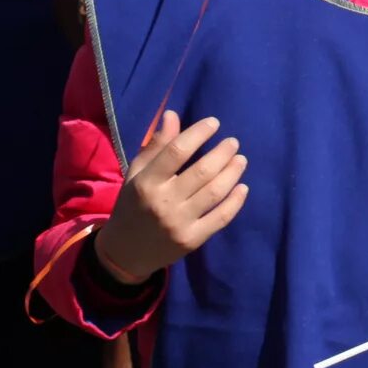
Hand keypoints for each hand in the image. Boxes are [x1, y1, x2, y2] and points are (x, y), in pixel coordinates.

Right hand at [93, 111, 247, 285]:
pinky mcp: (192, 240)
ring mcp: (179, 223)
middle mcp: (163, 202)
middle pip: (202, 171)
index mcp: (146, 182)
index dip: (198, 133)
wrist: (124, 253)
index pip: (177, 151)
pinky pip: (220, 218)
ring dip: (232, 173)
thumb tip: (172, 114)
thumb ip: (155, 145)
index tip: (214, 123)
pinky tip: (243, 187)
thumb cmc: (132, 205)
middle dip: (223, 153)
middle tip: (233, 142)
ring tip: (241, 160)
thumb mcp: (136, 174)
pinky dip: (235, 201)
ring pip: (215, 192)